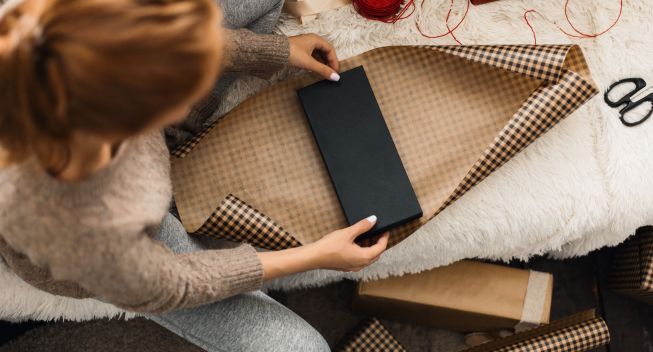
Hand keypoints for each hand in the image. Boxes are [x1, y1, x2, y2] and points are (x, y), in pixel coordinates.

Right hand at [258, 216, 388, 279]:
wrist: (313, 257)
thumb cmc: (329, 246)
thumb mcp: (347, 233)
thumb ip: (362, 226)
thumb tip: (373, 220)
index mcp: (364, 257)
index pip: (381, 248)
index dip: (384, 238)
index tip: (385, 230)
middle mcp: (360, 265)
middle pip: (376, 255)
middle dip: (378, 244)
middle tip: (377, 232)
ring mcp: (353, 267)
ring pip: (367, 258)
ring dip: (369, 248)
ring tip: (365, 236)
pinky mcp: (346, 266)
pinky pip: (359, 260)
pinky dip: (361, 252)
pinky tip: (354, 243)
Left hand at [288, 34, 339, 81]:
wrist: (274, 52)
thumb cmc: (291, 53)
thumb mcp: (309, 63)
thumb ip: (323, 70)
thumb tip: (335, 77)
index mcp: (315, 39)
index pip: (330, 49)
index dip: (334, 60)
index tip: (335, 71)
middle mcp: (311, 41)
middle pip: (325, 52)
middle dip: (328, 62)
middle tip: (330, 73)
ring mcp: (305, 46)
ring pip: (318, 55)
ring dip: (322, 63)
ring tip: (323, 73)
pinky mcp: (299, 51)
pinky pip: (311, 57)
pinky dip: (315, 63)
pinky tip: (314, 70)